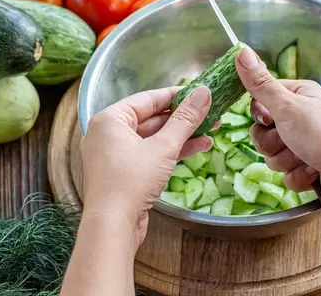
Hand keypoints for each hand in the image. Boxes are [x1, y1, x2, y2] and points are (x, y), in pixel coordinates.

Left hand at [80, 86, 212, 245]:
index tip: (201, 92)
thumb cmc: (131, 182)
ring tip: (212, 131)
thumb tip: (204, 93)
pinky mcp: (125, 174)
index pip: (148, 98)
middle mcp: (109, 134)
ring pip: (154, 138)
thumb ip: (185, 119)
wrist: (112, 227)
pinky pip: (151, 154)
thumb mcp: (164, 147)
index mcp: (110, 120)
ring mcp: (116, 155)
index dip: (177, 95)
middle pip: (153, 118)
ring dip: (183, 135)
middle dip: (184, 118)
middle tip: (211, 113)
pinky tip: (198, 147)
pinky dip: (173, 151)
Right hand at [236, 47, 320, 209]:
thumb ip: (261, 83)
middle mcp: (303, 117)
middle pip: (264, 132)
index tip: (268, 119)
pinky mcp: (310, 168)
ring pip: (274, 156)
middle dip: (272, 143)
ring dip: (286, 160)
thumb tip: (241, 51)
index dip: (260, 114)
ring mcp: (307, 144)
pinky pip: (288, 174)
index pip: (261, 101)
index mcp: (299, 95)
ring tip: (306, 158)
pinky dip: (299, 176)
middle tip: (289, 141)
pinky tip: (315, 172)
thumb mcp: (287, 105)